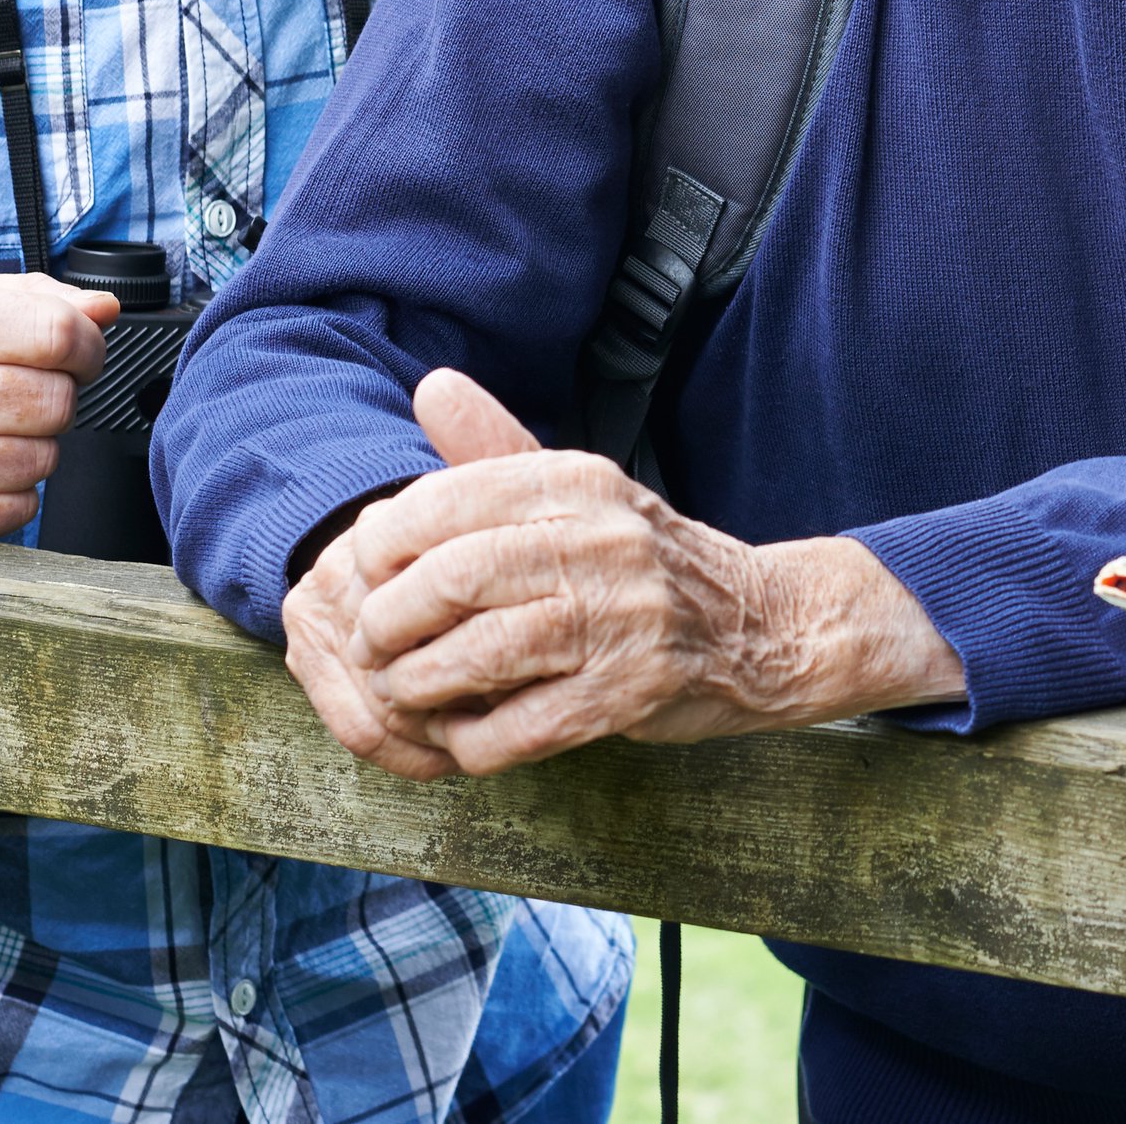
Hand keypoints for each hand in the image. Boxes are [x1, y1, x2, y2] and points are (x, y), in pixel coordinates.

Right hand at [0, 275, 112, 541]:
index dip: (86, 344)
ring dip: (31, 445)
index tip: (75, 351)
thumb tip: (105, 309)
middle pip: (60, 401)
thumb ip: (28, 297)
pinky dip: (11, 492)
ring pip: (45, 459)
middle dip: (56, 395)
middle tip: (16, 393)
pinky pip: (18, 510)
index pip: (61, 334)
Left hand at [283, 369, 963, 779]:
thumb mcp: (578, 490)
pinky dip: (474, 740)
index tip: (366, 575)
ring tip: (405, 692)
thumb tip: (429, 385)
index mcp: (578, 482)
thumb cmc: (640, 560)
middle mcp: (602, 541)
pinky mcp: (632, 694)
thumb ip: (496, 448)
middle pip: (453, 579)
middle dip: (390, 621)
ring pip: (481, 655)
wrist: (759, 626)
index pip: (447, 501)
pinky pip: (523, 727)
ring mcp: (622, 620)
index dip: (384, 545)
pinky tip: (463, 735)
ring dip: (421, 685)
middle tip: (371, 645)